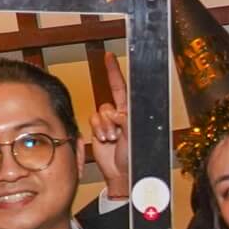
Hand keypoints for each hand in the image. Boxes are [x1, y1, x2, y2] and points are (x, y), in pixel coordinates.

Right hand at [89, 55, 129, 200]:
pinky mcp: (97, 129)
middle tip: (117, 135)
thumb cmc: (134, 155)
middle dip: (110, 119)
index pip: (122, 87)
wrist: (121, 172)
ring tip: (113, 140)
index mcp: (131, 111)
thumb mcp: (135, 135)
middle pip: (108, 104)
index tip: (108, 56)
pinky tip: (105, 140)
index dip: (114, 71)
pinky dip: (98, 130)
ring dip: (105, 128)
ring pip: (100, 113)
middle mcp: (119, 113)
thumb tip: (117, 113)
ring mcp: (107, 121)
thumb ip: (127, 121)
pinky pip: (93, 121)